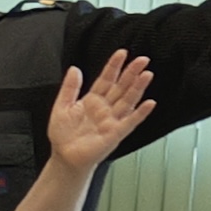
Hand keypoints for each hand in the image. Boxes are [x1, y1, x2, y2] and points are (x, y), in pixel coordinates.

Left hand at [46, 48, 159, 173]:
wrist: (64, 157)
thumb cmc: (63, 135)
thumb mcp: (61, 106)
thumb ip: (70, 88)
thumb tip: (74, 69)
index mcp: (92, 100)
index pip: (105, 79)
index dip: (114, 66)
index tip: (122, 53)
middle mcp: (105, 108)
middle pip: (121, 87)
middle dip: (131, 73)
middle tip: (142, 59)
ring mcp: (112, 120)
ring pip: (128, 100)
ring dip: (138, 88)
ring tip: (147, 74)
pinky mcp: (115, 133)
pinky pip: (130, 121)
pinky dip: (140, 113)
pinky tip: (149, 103)